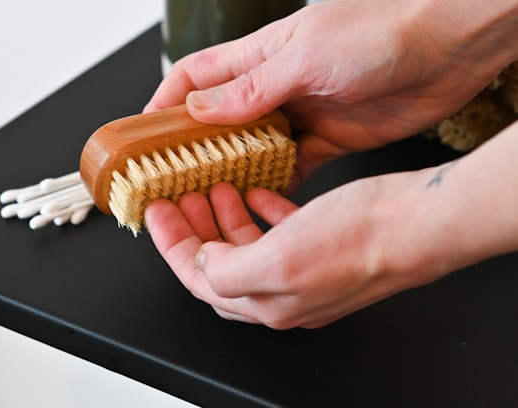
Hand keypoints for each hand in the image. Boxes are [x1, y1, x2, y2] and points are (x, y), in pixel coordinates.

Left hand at [144, 180, 439, 328]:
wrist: (415, 225)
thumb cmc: (357, 240)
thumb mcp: (278, 257)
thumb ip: (230, 268)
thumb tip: (204, 263)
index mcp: (267, 303)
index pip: (199, 278)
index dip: (171, 244)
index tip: (156, 211)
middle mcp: (283, 294)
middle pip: (219, 264)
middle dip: (194, 229)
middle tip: (178, 196)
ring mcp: (304, 271)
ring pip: (248, 246)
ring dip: (225, 216)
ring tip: (213, 186)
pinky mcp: (323, 246)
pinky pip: (279, 231)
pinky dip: (261, 211)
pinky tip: (258, 190)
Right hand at [146, 0, 517, 187]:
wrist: (445, 50)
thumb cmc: (379, 33)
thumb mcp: (303, 58)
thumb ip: (251, 89)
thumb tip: (200, 109)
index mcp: (260, 55)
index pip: (196, 78)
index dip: (166, 104)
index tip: (144, 133)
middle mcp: (275, 86)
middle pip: (219, 118)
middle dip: (194, 145)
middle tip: (174, 175)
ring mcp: (300, 113)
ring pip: (253, 146)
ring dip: (234, 168)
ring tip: (213, 195)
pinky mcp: (328, 138)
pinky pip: (292, 165)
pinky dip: (277, 183)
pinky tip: (264, 200)